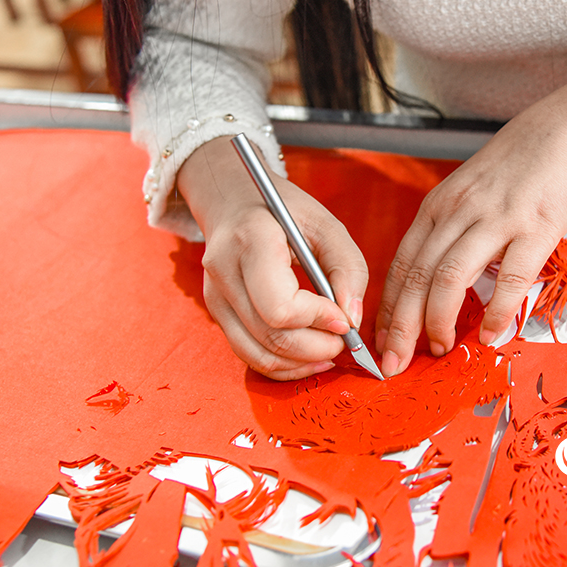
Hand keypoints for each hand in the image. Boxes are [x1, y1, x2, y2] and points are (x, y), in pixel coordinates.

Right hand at [177, 136, 367, 379]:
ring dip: (301, 363)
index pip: (279, 305)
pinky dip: (282, 366)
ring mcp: (214, 296)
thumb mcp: (326, 224)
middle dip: (316, 346)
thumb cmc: (283, 210)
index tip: (344, 318)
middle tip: (344, 340)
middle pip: (271, 335)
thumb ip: (348, 268)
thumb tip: (351, 318)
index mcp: (251, 241)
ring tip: (331, 350)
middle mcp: (224, 271)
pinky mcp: (216, 313)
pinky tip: (308, 357)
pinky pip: (248, 354)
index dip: (317, 319)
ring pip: (258, 353)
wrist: (231, 200)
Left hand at [375, 67, 566, 376]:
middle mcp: (458, 212)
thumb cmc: (514, 168)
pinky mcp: (534, 226)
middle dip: (400, 325)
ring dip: (438, 320)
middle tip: (394, 362)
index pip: (401, 264)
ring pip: (450, 277)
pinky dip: (497, 310)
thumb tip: (432, 284)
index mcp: (437, 207)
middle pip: (416, 276)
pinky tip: (490, 333)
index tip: (380, 340)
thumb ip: (448, 233)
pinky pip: (509, 277)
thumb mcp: (465, 193)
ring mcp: (495, 219)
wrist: (563, 129)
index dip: (388, 308)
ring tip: (439, 349)